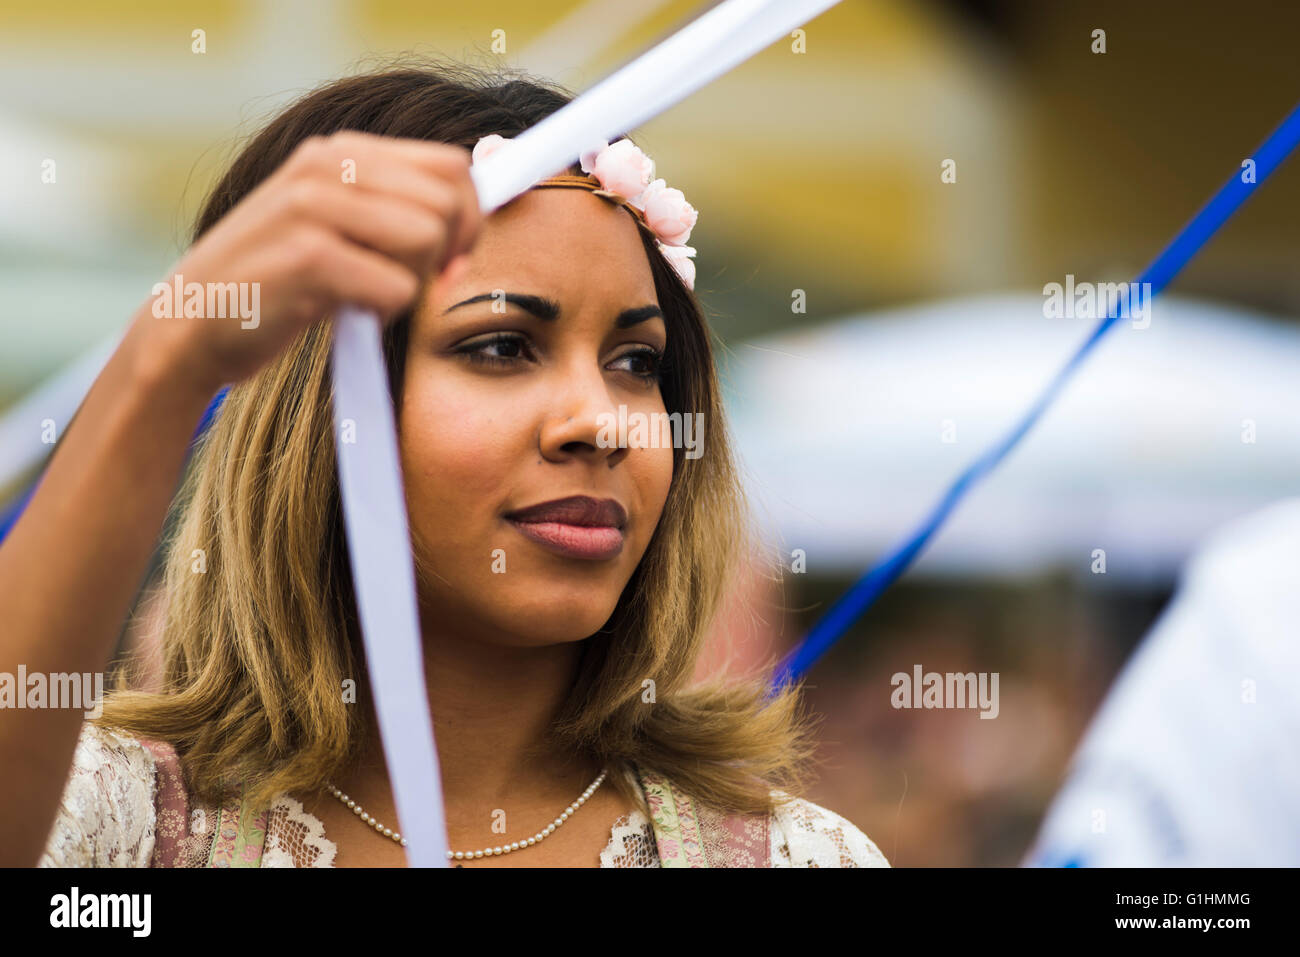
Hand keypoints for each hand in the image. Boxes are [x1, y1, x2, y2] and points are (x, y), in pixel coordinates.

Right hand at [138, 130, 482, 392]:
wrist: (189, 327)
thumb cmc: (276, 283)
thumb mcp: (334, 226)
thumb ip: (393, 207)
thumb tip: (481, 204)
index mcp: (339, 152)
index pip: (452, 166)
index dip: (469, 219)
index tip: (449, 260)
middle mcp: (326, 166)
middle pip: (448, 205)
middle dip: (445, 257)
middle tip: (405, 285)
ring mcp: (313, 207)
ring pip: (429, 241)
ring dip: (411, 284)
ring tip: (365, 296)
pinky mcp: (307, 256)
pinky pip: (398, 288)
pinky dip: (383, 313)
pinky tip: (343, 314)